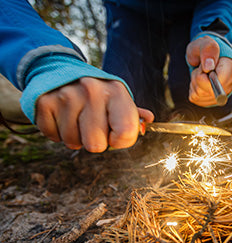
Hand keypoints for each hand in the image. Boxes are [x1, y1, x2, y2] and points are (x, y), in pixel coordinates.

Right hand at [35, 77, 153, 151]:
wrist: (61, 70)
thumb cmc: (96, 93)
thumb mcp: (117, 98)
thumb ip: (133, 114)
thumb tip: (149, 120)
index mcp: (116, 91)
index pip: (126, 133)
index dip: (120, 141)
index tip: (114, 134)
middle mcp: (92, 91)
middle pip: (96, 145)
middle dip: (95, 141)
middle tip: (92, 125)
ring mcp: (67, 96)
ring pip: (73, 142)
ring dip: (75, 136)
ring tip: (76, 118)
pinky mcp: (45, 102)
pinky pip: (53, 136)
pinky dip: (57, 131)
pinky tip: (61, 116)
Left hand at [186, 36, 231, 106]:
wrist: (205, 58)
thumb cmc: (205, 50)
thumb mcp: (204, 43)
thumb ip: (207, 50)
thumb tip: (208, 67)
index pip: (220, 80)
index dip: (205, 75)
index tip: (202, 67)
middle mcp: (231, 82)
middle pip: (208, 89)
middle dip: (198, 78)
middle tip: (200, 68)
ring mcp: (222, 93)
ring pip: (200, 95)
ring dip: (194, 83)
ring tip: (199, 74)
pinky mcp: (212, 100)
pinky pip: (196, 99)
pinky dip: (193, 90)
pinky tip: (198, 82)